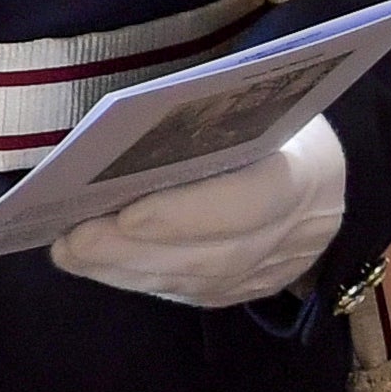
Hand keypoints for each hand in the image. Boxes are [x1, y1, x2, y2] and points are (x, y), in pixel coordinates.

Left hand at [52, 116, 349, 310]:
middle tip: (72, 240)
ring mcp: (282, 266)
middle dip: (137, 250)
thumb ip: (204, 116)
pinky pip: (194, 292)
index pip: (254, 199)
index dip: (189, 214)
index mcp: (311, 165)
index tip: (126, 215)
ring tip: (69, 251)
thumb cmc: (268, 113)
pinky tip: (96, 265)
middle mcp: (303, 228)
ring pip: (201, 280)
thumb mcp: (248, 99)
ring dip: (128, 269)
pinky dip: (140, 278)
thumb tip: (118, 135)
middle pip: (218, 253)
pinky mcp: (255, 288)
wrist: (320, 162)